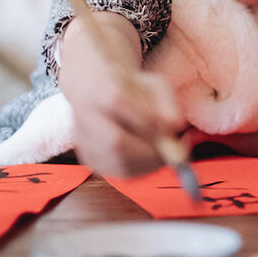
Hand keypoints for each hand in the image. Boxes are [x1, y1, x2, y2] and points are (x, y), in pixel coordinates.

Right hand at [57, 12, 184, 177]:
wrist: (101, 92)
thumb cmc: (133, 88)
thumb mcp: (155, 85)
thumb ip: (166, 103)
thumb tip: (174, 127)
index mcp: (99, 87)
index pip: (117, 102)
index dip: (146, 118)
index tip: (170, 128)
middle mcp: (84, 115)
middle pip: (114, 141)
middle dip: (150, 151)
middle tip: (172, 151)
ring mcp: (83, 139)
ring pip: (115, 162)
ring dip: (147, 163)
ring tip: (164, 153)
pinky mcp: (88, 158)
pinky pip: (115, 172)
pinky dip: (139, 170)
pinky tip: (150, 158)